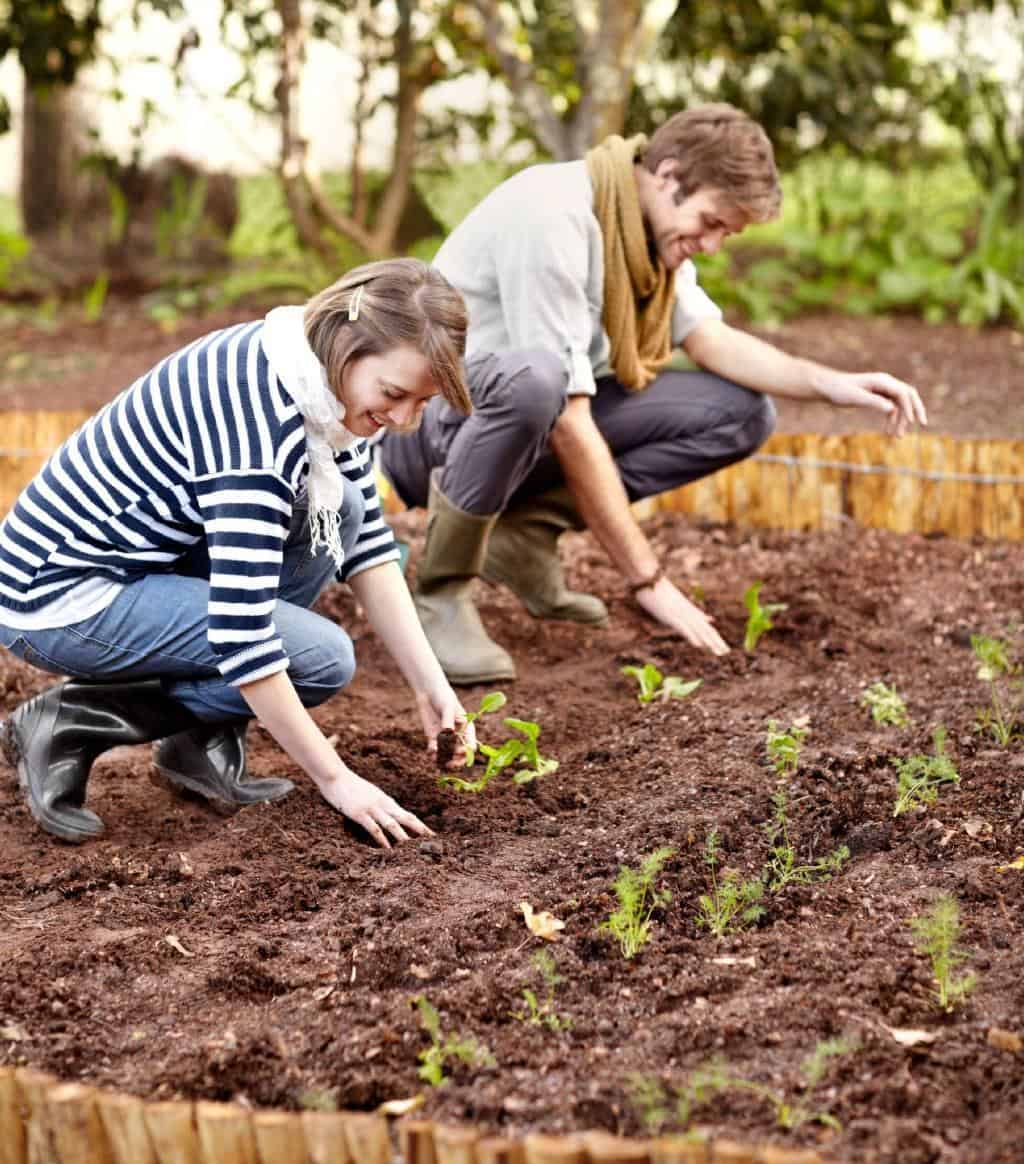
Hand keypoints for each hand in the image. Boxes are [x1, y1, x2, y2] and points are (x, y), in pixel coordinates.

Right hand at [316, 768, 431, 848]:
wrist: (336, 776)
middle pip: (406, 818)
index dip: (420, 825)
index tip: (431, 835)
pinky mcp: (359, 813)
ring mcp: (372, 808)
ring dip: (403, 837)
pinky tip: (388, 849)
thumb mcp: (370, 794)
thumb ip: (380, 804)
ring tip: (413, 849)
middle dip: (420, 831)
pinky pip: (374, 828)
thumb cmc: (351, 786)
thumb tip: (388, 814)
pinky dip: (382, 839)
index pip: (408, 815)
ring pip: (393, 824)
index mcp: (386, 801)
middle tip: (432, 842)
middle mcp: (383, 804)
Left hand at [416, 687, 475, 767]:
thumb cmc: (443, 697)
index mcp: (467, 729)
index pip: (471, 745)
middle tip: (450, 763)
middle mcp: (457, 736)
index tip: (459, 751)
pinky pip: (435, 750)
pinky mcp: (433, 738)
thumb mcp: (447, 707)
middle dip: (456, 761)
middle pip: (460, 755)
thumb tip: (448, 732)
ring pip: (447, 756)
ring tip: (439, 761)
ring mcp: (445, 738)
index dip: (467, 752)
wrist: (429, 693)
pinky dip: (433, 754)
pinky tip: (431, 753)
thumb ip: (448, 720)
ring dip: (444, 760)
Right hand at [634, 576, 729, 655]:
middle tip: (726, 653)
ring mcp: (681, 614)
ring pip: (697, 630)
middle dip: (716, 642)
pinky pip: (683, 627)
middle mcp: (689, 613)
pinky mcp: (671, 615)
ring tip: (717, 652)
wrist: (650, 580)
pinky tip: (698, 645)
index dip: (716, 639)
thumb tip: (710, 619)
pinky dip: (691, 636)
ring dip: (708, 642)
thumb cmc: (662, 592)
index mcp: (691, 612)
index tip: (725, 649)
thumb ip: (695, 612)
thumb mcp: (680, 604)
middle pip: (705, 629)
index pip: (707, 627)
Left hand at [818, 371, 927, 435]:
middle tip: (923, 424)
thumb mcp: (855, 397)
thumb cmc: (839, 391)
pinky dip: (892, 419)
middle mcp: (885, 383)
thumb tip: (892, 409)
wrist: (827, 387)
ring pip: (900, 404)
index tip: (911, 422)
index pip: (903, 393)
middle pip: (908, 395)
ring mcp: (882, 389)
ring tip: (898, 436)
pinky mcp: (877, 396)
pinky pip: (891, 407)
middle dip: (916, 409)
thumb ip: (874, 402)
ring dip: (901, 419)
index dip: (910, 407)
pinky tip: (889, 431)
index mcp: (882, 381)